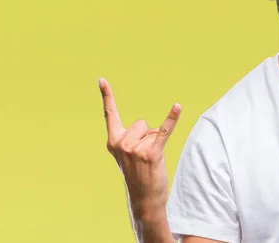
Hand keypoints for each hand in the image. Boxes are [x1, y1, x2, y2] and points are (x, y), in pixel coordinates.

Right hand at [99, 78, 181, 217]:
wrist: (144, 198)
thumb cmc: (137, 174)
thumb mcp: (128, 154)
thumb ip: (133, 137)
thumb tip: (150, 129)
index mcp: (113, 142)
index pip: (110, 114)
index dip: (106, 96)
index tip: (101, 79)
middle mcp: (121, 144)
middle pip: (142, 123)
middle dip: (147, 136)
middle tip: (143, 157)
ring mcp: (136, 149)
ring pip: (153, 130)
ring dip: (156, 142)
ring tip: (150, 160)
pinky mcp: (152, 153)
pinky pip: (164, 130)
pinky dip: (172, 118)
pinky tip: (177, 106)